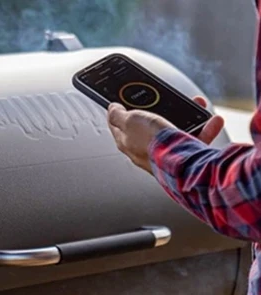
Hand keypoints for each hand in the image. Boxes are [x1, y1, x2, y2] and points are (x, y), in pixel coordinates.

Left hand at [107, 96, 223, 173]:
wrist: (180, 164)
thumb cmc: (153, 144)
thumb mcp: (130, 121)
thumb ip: (118, 115)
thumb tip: (111, 108)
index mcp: (126, 142)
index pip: (117, 125)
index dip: (118, 111)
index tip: (121, 101)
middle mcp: (143, 150)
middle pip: (147, 125)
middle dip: (157, 110)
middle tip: (162, 101)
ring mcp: (162, 152)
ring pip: (173, 130)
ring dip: (185, 116)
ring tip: (193, 106)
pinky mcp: (181, 156)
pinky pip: (194, 140)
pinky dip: (205, 129)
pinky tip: (211, 121)